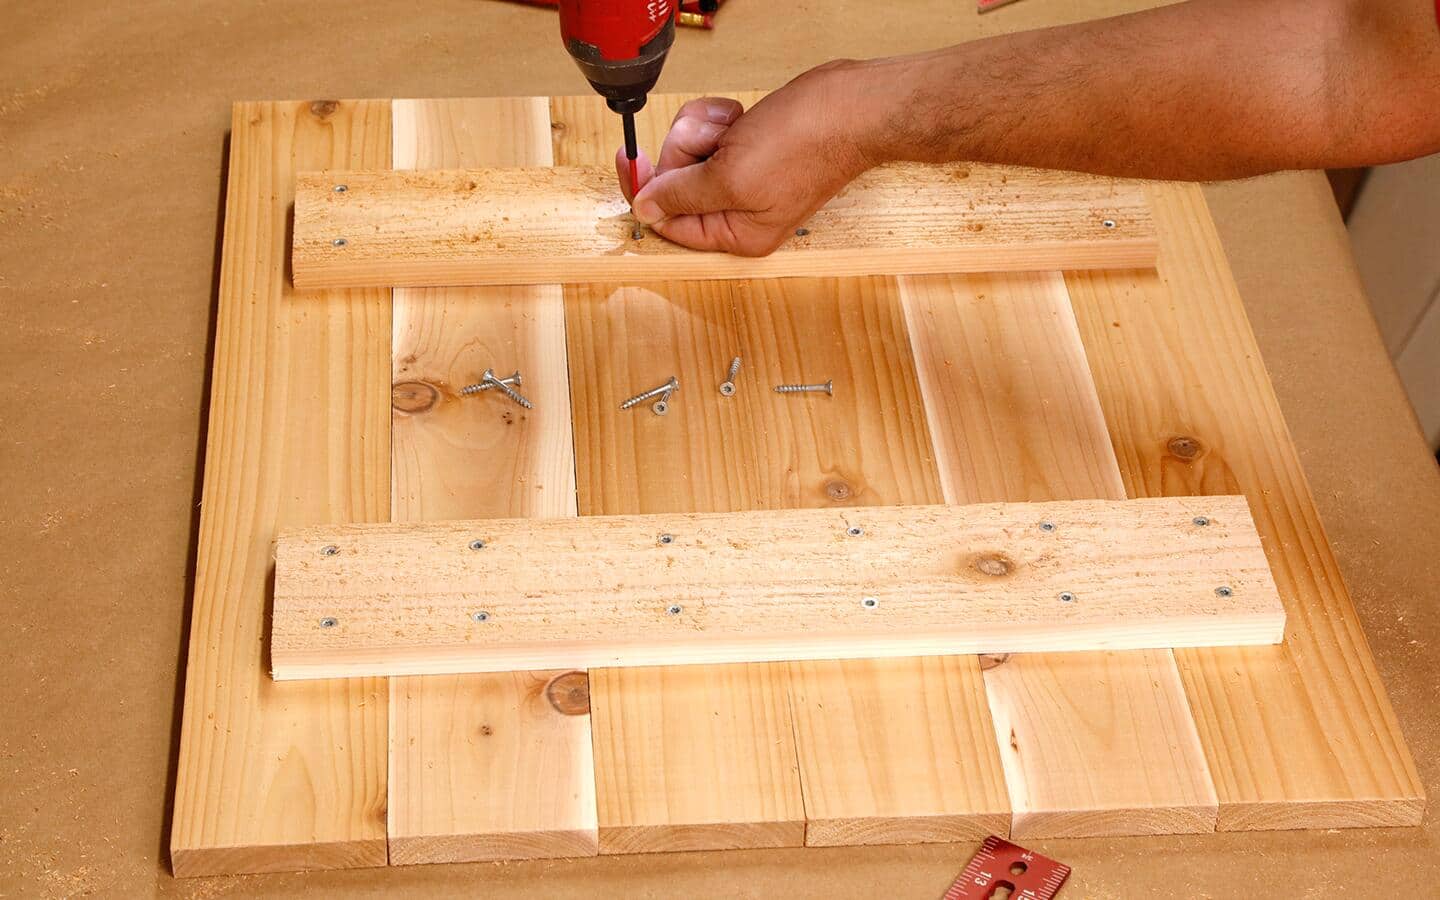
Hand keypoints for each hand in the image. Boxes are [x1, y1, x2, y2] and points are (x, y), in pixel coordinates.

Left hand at [615, 62, 880, 255]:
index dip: (646, 189)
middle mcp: (740, 213)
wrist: (850, 106)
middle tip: (714, 138)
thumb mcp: (730, 177)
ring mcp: (745, 179)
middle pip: (676, 183)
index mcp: (737, 234)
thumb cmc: (805, 144)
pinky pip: (710, 134)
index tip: (631, 156)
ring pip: (691, 153)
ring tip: (734, 127)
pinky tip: (740, 118)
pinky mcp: (750, 150)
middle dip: (686, 150)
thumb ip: (681, 197)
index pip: (668, 223)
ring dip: (703, 131)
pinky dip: (719, 120)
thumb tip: (644, 210)